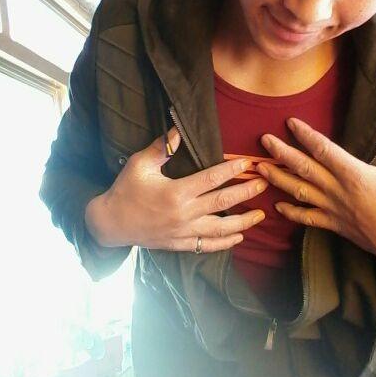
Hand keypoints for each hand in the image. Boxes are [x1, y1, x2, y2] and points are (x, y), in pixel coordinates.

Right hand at [85, 126, 266, 252]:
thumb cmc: (125, 190)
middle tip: (264, 183)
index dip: (232, 169)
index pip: (211, 178)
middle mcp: (184, 213)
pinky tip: (240, 236)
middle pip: (223, 202)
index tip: (249, 163)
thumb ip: (160, 148)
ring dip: (244, 221)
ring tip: (261, 214)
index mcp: (176, 192)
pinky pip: (208, 245)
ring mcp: (183, 231)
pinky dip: (226, 242)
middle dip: (246, 192)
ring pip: (221, 228)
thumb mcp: (139, 164)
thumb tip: (177, 130)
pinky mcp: (180, 244)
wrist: (111, 223)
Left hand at [255, 109, 375, 277]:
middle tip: (263, 141)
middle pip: (303, 168)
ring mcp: (334, 210)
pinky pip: (307, 218)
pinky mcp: (335, 226)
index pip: (324, 149)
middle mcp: (339, 192)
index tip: (290, 122)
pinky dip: (291, 212)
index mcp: (355, 175)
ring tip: (260, 168)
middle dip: (281, 153)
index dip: (305, 134)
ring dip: (278, 179)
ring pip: (299, 192)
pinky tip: (278, 205)